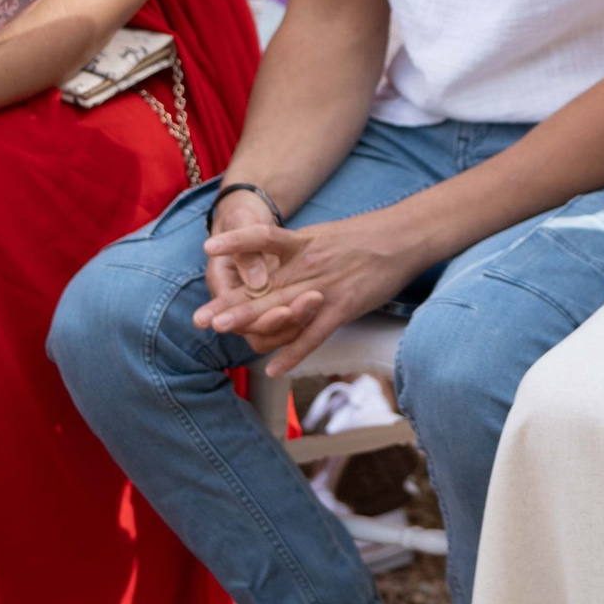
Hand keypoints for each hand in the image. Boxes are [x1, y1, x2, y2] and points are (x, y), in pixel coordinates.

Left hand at [194, 187, 434, 371]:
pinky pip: (313, 334)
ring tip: (223, 333)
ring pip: (282, 307)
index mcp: (301, 246)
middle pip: (262, 286)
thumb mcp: (323, 235)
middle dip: (229, 303)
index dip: (232, 251)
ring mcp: (324, 287)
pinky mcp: (343, 306)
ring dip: (251, 322)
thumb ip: (295, 250)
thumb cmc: (364, 237)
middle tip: (199, 319)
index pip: (259, 246)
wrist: (403, 237)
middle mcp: (307, 266)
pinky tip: (272, 368)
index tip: (207, 255)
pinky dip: (292, 351)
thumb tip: (270, 262)